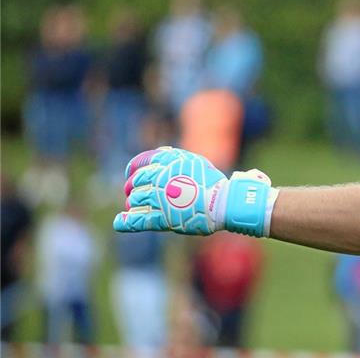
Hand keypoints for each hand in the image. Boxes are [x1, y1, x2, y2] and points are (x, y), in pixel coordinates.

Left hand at [113, 147, 278, 236]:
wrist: (226, 201)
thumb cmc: (214, 182)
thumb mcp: (194, 161)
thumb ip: (175, 157)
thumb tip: (161, 151)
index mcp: (169, 161)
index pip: (140, 163)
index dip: (132, 171)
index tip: (131, 176)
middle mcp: (162, 176)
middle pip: (137, 182)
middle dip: (133, 190)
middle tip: (134, 196)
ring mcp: (161, 197)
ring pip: (137, 200)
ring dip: (134, 204)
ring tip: (135, 208)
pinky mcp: (163, 216)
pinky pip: (139, 219)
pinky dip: (127, 222)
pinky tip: (119, 223)